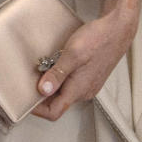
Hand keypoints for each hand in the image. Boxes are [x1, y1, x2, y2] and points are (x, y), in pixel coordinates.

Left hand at [32, 0, 140, 121]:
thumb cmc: (98, 40)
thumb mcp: (73, 54)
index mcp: (79, 90)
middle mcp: (84, 91)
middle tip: (26, 82)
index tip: (24, 99)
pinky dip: (58, 77)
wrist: (118, 29)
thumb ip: (57, 73)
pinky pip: (69, 83)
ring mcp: (87, 84)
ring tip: (38, 70)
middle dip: (40, 96)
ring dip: (49, 84)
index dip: (37, 109)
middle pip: (57, 103)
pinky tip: (53, 63)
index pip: (54, 112)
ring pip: (63, 92)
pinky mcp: (89, 75)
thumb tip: (43, 90)